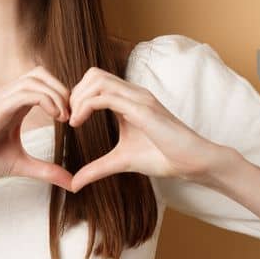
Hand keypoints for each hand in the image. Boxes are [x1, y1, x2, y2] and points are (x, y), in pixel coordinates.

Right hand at [0, 65, 75, 194]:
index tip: (72, 118)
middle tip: (73, 113)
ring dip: (57, 93)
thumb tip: (72, 183)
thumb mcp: (21, 165)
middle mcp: (6, 98)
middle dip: (62, 88)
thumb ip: (47, 170)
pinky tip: (56, 117)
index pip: (41, 83)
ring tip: (65, 117)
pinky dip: (47, 100)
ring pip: (35, 78)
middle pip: (40, 73)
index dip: (61, 94)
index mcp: (12, 106)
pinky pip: (26, 93)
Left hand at [67, 66, 218, 191]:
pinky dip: (85, 106)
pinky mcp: (142, 109)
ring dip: (78, 98)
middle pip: (93, 74)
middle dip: (74, 94)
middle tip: (68, 119)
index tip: (70, 121)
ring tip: (72, 121)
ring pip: (97, 80)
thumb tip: (73, 184)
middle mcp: (134, 93)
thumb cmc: (164, 157)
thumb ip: (97, 168)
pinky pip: (106, 97)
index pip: (96, 82)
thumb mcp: (121, 161)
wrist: (192, 162)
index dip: (77, 97)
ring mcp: (139, 98)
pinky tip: (78, 124)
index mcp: (130, 100)